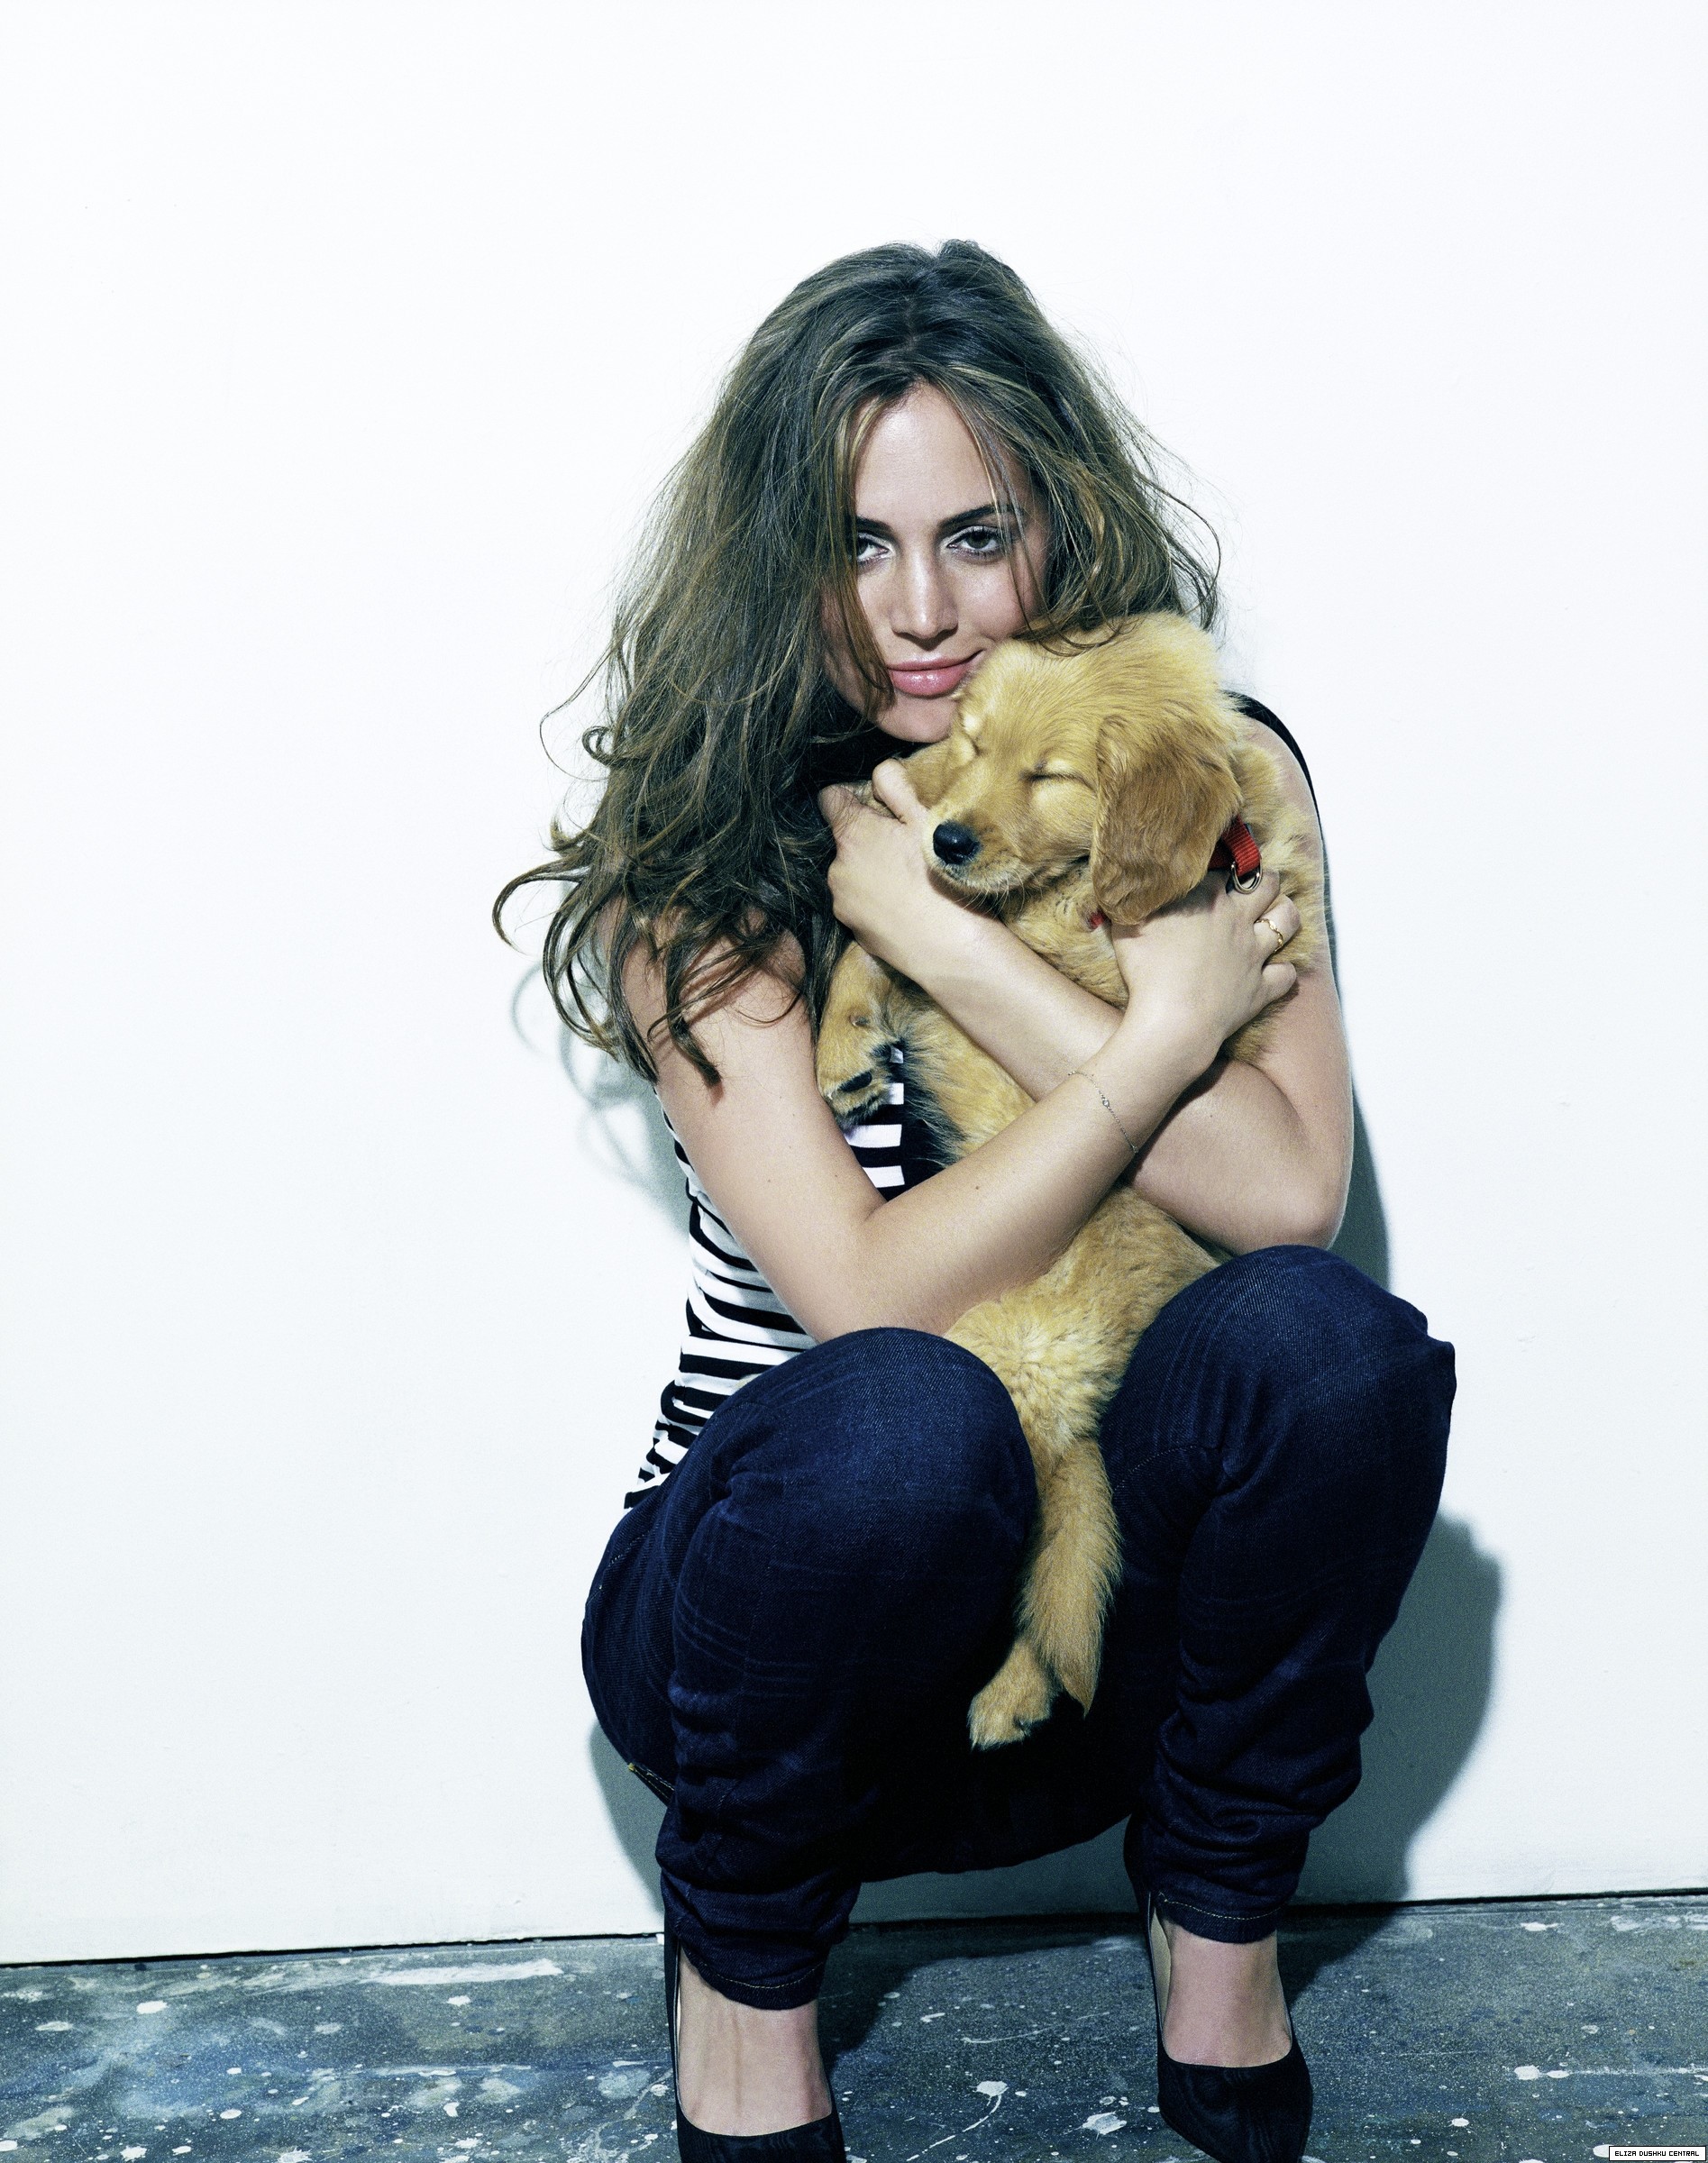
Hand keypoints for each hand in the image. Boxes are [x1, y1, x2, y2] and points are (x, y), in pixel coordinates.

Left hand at [818, 761, 982, 975]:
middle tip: (907, 847)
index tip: (881, 808)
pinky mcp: (855, 933)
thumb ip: (896, 786)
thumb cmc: (944, 878)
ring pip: (852, 874)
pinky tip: (908, 907)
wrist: (954, 950)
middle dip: (869, 839)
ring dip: (873, 872)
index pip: (830, 799)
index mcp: (852, 836)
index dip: (854, 798)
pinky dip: (878, 902)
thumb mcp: (926, 818)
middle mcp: (836, 870)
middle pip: (845, 841)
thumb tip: (879, 771)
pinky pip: (862, 905)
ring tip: (911, 882)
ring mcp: (843, 905)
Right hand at [1108, 867, 1299, 1073]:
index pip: (1226, 867)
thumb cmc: (1145, 971)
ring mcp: (1253, 954)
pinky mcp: (1260, 988)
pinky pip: (1287, 975)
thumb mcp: (1126, 925)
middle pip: (1267, 884)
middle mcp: (1237, 920)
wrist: (1172, 1021)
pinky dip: (1285, 972)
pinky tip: (1276, 970)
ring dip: (1285, 913)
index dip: (1224, 865)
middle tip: (1256, 883)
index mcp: (1207, 899)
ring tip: (1278, 914)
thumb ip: (1133, 900)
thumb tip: (1129, 885)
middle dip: (1266, 879)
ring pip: (1287, 921)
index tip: (1217, 870)